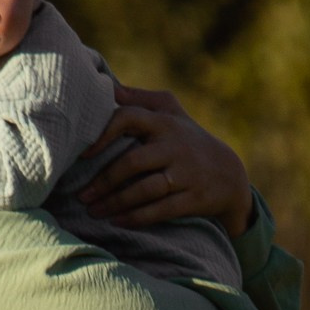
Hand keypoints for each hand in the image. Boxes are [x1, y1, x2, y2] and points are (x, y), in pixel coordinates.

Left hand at [74, 84, 254, 236]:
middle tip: (81, 196)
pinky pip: (161, 210)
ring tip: (93, 212)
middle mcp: (175, 145)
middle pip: (133, 162)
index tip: (83, 154)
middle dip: (103, 181)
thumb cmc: (187, 139)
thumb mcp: (170, 112)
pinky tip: (117, 222)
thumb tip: (107, 87)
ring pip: (145, 190)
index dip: (103, 133)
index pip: (129, 117)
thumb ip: (139, 99)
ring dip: (115, 203)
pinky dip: (136, 218)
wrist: (228, 175)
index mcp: (164, 122)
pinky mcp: (194, 198)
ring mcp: (186, 173)